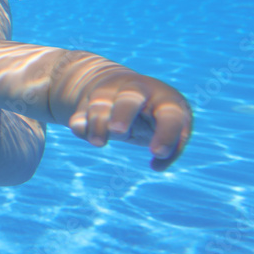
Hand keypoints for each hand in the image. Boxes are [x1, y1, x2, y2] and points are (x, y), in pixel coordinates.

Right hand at [69, 74, 192, 170]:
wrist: (123, 87)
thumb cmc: (157, 115)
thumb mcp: (173, 126)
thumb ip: (173, 147)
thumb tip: (157, 166)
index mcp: (164, 98)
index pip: (169, 115)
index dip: (166, 134)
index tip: (157, 153)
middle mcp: (136, 91)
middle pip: (129, 99)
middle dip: (122, 114)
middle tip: (118, 131)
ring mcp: (110, 94)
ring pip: (100, 106)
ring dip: (97, 125)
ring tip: (98, 143)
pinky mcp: (88, 104)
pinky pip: (80, 116)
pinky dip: (80, 126)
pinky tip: (80, 130)